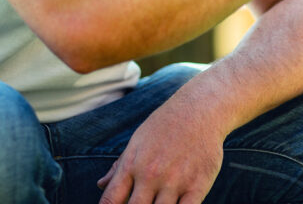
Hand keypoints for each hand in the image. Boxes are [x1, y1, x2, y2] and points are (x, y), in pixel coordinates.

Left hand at [97, 94, 224, 203]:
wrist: (201, 108)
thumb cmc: (166, 124)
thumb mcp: (139, 140)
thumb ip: (120, 166)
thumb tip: (101, 185)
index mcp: (132, 164)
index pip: (110, 201)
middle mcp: (151, 174)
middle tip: (142, 202)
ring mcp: (175, 181)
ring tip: (159, 202)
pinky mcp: (198, 185)